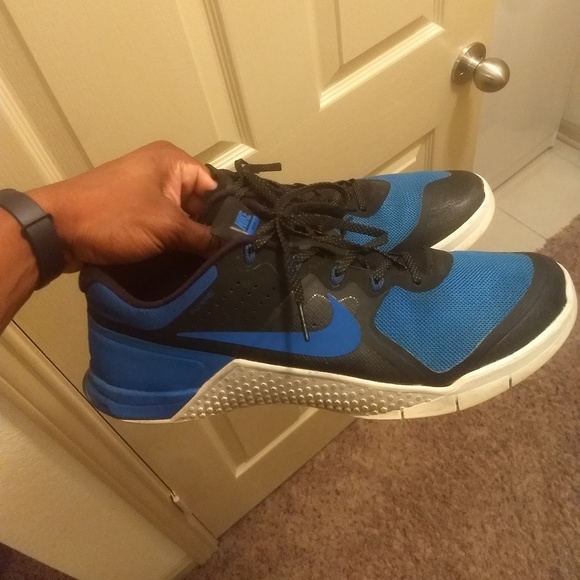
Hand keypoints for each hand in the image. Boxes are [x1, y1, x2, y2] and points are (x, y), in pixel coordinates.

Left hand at [28, 141, 218, 270]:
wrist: (58, 230)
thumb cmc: (115, 217)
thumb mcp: (167, 227)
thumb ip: (205, 237)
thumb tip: (236, 247)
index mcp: (174, 161)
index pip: (216, 188)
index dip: (229, 216)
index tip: (241, 243)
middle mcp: (164, 171)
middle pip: (202, 205)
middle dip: (210, 230)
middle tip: (229, 258)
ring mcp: (149, 192)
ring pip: (184, 219)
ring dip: (192, 240)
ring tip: (214, 264)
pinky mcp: (138, 212)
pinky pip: (167, 226)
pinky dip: (176, 243)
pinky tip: (190, 263)